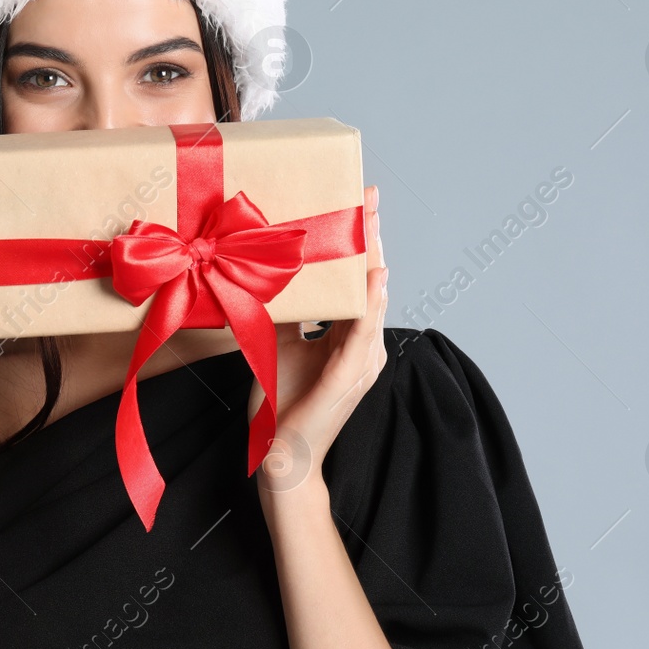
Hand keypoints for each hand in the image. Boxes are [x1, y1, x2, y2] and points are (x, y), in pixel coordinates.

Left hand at [249, 184, 388, 495]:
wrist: (278, 453)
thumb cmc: (280, 402)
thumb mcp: (277, 342)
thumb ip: (286, 310)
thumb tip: (274, 273)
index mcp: (349, 336)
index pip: (358, 280)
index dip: (361, 242)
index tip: (359, 202)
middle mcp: (363, 345)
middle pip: (372, 280)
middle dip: (371, 237)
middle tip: (370, 195)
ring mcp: (362, 361)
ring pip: (373, 299)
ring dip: (372, 258)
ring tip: (371, 221)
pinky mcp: (351, 376)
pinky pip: (364, 332)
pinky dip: (371, 303)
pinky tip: (374, 278)